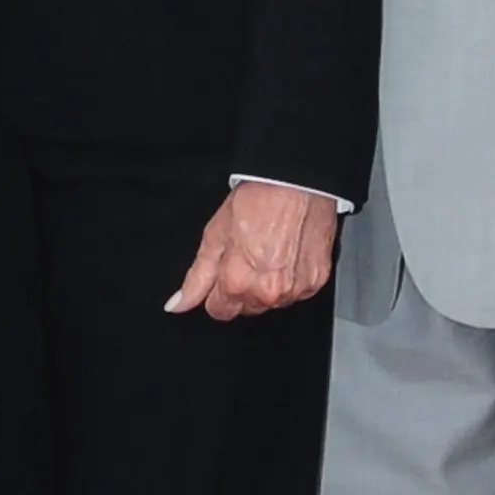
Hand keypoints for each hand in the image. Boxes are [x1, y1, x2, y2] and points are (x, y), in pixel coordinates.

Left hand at [164, 178, 337, 319]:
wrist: (296, 183)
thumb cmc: (257, 201)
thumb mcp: (214, 236)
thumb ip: (196, 277)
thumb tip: (178, 304)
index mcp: (237, 283)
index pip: (219, 311)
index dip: (217, 293)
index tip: (225, 273)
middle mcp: (267, 293)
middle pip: (246, 308)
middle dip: (243, 289)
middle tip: (248, 256)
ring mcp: (295, 290)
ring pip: (272, 303)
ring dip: (268, 286)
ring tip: (271, 252)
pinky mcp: (316, 282)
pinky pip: (297, 292)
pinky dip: (291, 280)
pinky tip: (289, 254)